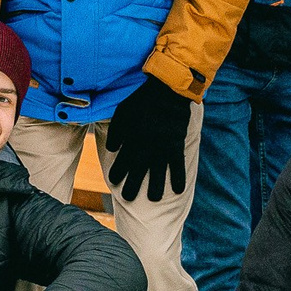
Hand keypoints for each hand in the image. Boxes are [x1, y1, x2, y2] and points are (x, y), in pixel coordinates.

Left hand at [104, 76, 192, 202]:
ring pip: (158, 174)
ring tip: (154, 199)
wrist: (166, 91)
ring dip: (155, 188)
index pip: (121, 163)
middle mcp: (145, 149)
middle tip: (128, 198)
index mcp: (130, 141)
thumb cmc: (142, 100)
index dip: (117, 173)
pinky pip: (178, 166)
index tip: (113, 182)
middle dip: (132, 187)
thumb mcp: (122, 112)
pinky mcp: (176, 145)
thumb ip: (116, 132)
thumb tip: (111, 149)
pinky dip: (178, 178)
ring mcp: (162, 149)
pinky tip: (178, 190)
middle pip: (137, 173)